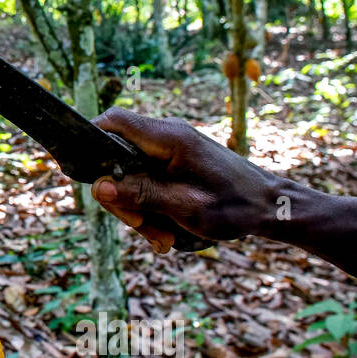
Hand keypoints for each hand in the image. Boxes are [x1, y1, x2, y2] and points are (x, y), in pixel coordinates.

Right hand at [90, 107, 283, 252]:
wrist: (272, 208)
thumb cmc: (235, 206)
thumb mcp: (183, 207)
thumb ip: (139, 195)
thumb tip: (99, 187)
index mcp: (170, 137)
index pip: (115, 120)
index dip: (91, 138)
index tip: (84, 170)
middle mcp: (169, 136)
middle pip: (118, 157)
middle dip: (122, 196)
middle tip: (141, 226)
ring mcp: (173, 149)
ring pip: (132, 174)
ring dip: (139, 208)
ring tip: (162, 237)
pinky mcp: (178, 162)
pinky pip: (149, 181)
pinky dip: (152, 206)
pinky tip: (167, 231)